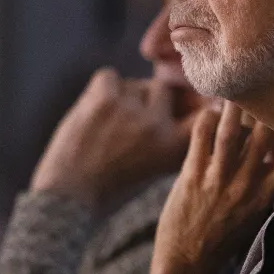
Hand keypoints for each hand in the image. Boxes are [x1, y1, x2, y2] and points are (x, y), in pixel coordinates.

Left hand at [30, 70, 196, 211]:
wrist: (70, 196)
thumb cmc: (114, 185)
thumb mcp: (157, 168)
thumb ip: (176, 137)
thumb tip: (199, 101)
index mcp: (174, 147)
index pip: (203, 109)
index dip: (195, 100)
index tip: (187, 102)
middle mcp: (157, 126)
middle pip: (164, 89)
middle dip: (150, 99)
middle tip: (129, 122)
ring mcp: (131, 110)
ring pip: (134, 84)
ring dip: (124, 97)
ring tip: (108, 126)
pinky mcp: (104, 98)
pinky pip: (109, 77)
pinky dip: (101, 90)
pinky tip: (94, 114)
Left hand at [150, 101, 273, 273]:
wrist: (188, 264)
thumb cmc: (222, 239)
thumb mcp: (254, 214)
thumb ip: (265, 184)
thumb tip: (273, 152)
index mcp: (265, 194)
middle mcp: (245, 184)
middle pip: (262, 135)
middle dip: (263, 108)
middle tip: (262, 85)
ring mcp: (218, 179)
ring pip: (231, 132)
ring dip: (234, 106)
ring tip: (235, 86)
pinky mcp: (192, 176)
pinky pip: (200, 137)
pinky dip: (206, 119)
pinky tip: (210, 111)